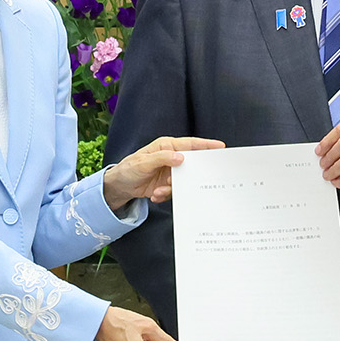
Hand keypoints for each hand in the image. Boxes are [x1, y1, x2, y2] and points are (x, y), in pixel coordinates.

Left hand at [103, 135, 222, 211]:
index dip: (206, 145)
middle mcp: (171, 158)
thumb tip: (180, 157)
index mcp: (167, 147)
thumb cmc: (128, 169)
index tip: (220, 147)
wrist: (119, 186)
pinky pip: (174, 191)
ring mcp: (170, 172)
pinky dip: (165, 195)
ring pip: (183, 181)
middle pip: (190, 164)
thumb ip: (162, 158)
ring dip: (172, 188)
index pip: (190, 144)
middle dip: (188, 175)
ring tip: (158, 191)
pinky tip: (155, 195)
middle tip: (183, 181)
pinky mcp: (167, 184)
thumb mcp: (143, 162)